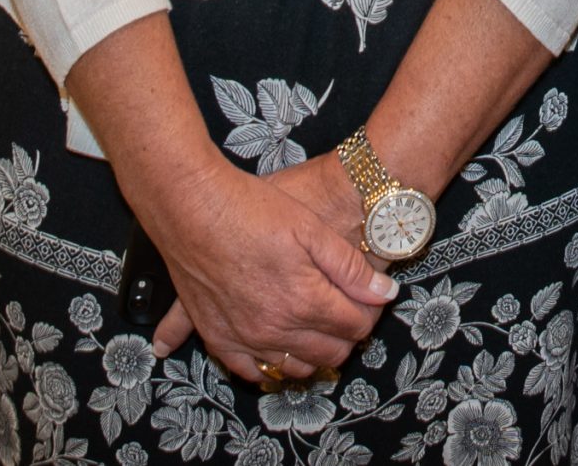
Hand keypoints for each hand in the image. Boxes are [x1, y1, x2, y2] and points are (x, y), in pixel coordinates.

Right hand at [145, 153, 395, 381]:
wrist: (193, 207)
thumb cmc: (252, 210)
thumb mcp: (312, 229)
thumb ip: (350, 268)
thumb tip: (384, 293)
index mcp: (304, 302)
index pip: (355, 327)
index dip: (370, 312)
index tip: (371, 298)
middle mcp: (275, 329)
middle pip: (328, 353)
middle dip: (347, 336)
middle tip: (348, 312)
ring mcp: (243, 338)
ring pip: (293, 367)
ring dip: (313, 353)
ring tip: (319, 328)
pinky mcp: (216, 336)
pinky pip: (250, 370)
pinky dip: (270, 365)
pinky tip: (279, 350)